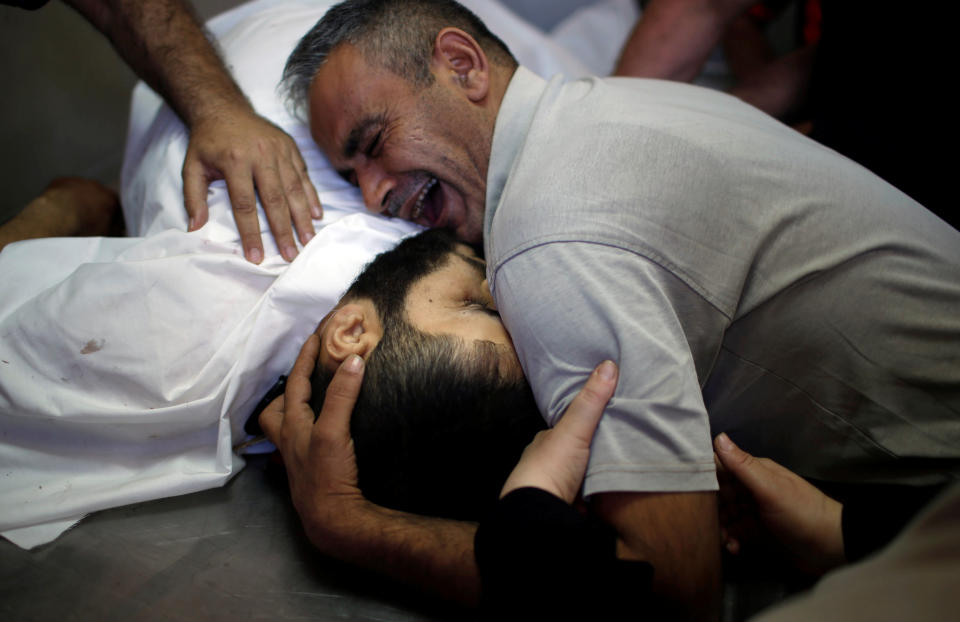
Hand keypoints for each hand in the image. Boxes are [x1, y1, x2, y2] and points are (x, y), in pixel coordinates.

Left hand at [182, 107, 321, 263]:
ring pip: (294, 189)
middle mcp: (260, 155)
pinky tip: (316, 215)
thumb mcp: (191, 166)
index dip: (251, 233)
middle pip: (275, 200)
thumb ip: (193, 197)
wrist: (223, 107)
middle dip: (283, 231)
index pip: (244, 205)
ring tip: (307, 240)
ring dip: (302, 218)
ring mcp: (279, 150)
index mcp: (234, 161)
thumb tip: (195, 227)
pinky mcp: (290, 147)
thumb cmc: (207, 142)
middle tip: (290, 255)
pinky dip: (311, 196)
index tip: (256, 256)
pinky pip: (303, 175)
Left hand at [259, 337, 366, 550]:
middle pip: (276, 410)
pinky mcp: (311, 471)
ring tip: (311, 401)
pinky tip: (323, 433)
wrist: (333, 520)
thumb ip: (342, 396)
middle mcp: (290, 441)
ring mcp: (298, 458)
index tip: (315, 337)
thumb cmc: (328, 475)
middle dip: (287, 390)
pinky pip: (303, 442)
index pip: (295, 384)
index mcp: (292, 427)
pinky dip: (310, 431)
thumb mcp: (333, 431)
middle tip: (304, 376)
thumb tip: (352, 361)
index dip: (305, 360)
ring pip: (286, 429)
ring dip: (293, 412)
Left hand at [500, 360, 617, 502]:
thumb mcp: (574, 429)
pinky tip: (605, 497)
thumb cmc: (550, 467)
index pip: (566, 427)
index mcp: (545, 442)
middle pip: (573, 453)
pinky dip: (592, 500)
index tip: (603, 417)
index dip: (583, 421)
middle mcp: (546, 464)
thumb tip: (608, 364)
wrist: (538, 513)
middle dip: (590, 451)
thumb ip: (591, 401)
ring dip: (591, 476)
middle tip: (616, 446)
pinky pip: (582, 502)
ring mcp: (553, 488)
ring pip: (577, 478)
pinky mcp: (563, 509)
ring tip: (615, 470)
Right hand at [714, 433, 844, 574]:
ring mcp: (753, 511)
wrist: (832, 548)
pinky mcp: (756, 533)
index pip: (720, 468)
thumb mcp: (770, 488)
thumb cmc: (801, 512)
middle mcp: (750, 489)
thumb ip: (742, 465)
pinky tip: (734, 548)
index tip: (691, 491)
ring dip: (719, 527)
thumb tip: (717, 436)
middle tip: (708, 522)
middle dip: (710, 508)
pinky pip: (734, 533)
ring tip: (724, 540)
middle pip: (718, 494)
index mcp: (754, 472)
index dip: (705, 478)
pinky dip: (730, 540)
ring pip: (724, 515)